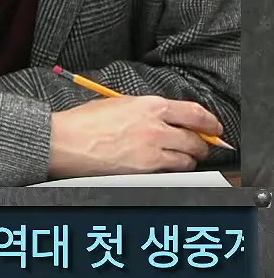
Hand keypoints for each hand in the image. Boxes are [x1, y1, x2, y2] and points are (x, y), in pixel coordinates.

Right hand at [48, 96, 221, 177]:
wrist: (64, 141)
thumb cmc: (83, 122)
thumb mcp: (118, 104)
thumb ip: (146, 111)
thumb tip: (168, 119)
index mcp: (150, 105)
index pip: (196, 113)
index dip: (210, 123)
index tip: (213, 128)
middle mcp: (156, 126)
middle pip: (196, 139)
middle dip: (202, 145)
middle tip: (200, 147)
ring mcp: (153, 150)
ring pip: (188, 159)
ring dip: (188, 160)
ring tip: (180, 158)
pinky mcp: (146, 169)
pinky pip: (172, 172)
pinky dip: (172, 171)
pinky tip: (162, 167)